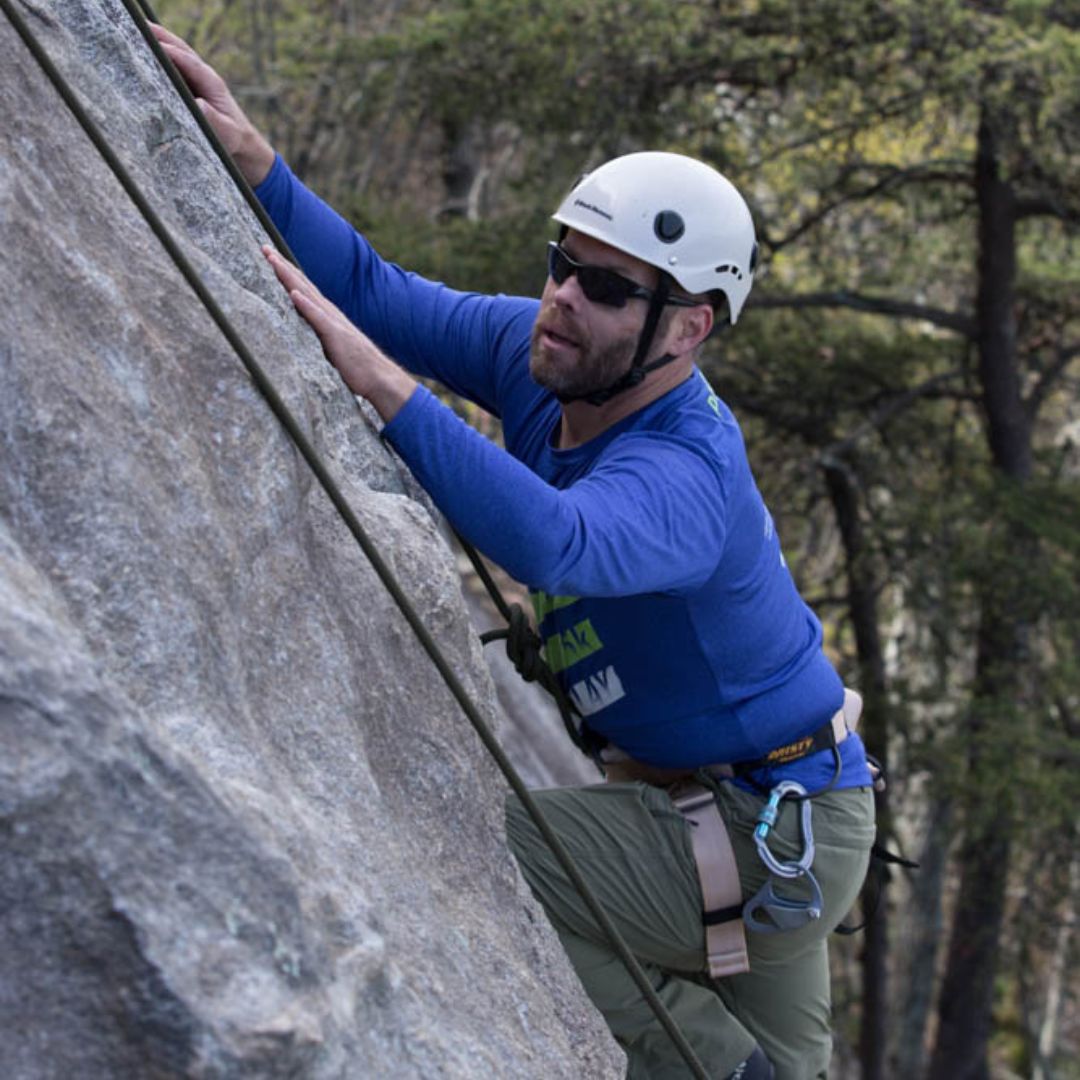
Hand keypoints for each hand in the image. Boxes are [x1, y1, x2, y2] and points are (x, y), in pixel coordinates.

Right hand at [150, 23, 275, 186]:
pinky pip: (170, 70)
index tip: (152, 42)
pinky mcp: (188, 88)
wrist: (241, 146)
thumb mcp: (226, 133)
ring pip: (173, 56)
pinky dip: (156, 60)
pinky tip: (139, 55)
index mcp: (212, 83)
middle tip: (138, 25)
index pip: (188, 61)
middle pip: (179, 49)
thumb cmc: (234, 140)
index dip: (171, 51)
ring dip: (156, 43)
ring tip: (133, 32)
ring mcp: (194, 80)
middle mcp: (202, 77)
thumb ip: (213, 119)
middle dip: (160, 36)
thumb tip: (198, 104)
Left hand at [263, 246, 416, 421]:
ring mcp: (333, 323)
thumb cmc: (356, 367)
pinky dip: (306, 305)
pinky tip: (294, 294)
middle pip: (302, 285)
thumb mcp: (331, 347)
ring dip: (290, 277)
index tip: (269, 257)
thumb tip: (301, 334)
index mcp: (327, 316)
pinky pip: (319, 319)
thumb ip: (317, 336)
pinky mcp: (336, 337)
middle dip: (282, 266)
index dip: (286, 273)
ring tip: (273, 261)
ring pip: (307, 295)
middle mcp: (329, 313)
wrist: (379, 378)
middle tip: (264, 248)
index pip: (303, 289)